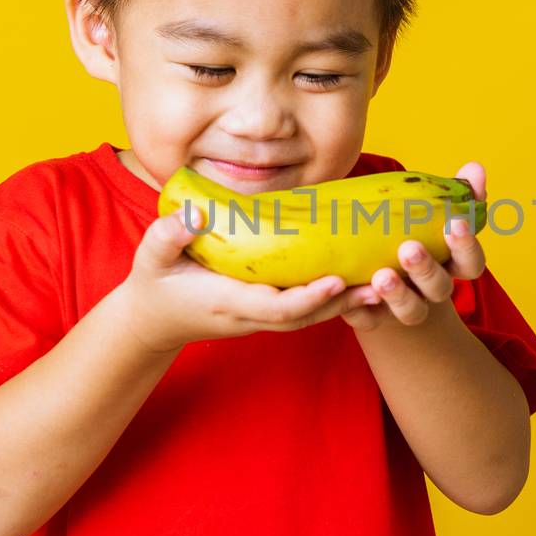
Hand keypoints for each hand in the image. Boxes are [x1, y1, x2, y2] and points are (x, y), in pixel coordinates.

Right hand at [121, 203, 382, 354]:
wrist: (152, 320)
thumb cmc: (154, 284)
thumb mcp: (151, 257)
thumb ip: (168, 236)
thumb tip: (194, 215)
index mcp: (228, 303)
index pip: (277, 307)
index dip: (308, 297)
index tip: (334, 280)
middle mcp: (250, 316)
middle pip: (306, 316)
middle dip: (343, 303)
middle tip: (381, 283)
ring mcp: (259, 318)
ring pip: (310, 317)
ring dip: (346, 303)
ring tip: (384, 282)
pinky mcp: (264, 311)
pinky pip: (304, 310)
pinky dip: (331, 300)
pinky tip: (357, 281)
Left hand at [342, 161, 487, 330]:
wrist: (376, 273)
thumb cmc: (409, 232)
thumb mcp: (430, 212)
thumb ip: (456, 193)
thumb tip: (476, 168)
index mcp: (450, 264)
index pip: (472, 263)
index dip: (467, 246)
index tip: (456, 223)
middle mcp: (431, 289)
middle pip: (439, 288)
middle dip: (425, 269)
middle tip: (409, 248)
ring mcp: (404, 305)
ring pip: (411, 310)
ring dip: (398, 294)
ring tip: (381, 276)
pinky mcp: (372, 317)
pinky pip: (369, 320)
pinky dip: (361, 310)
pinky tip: (351, 293)